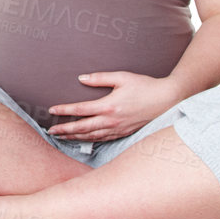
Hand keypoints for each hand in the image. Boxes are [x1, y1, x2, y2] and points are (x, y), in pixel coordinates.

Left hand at [46, 71, 177, 141]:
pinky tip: (84, 139)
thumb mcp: (122, 77)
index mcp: (109, 106)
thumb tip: (81, 79)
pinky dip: (90, 140)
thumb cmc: (146, 86)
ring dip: (75, 137)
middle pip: (82, 128)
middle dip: (65, 130)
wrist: (169, 100)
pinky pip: (103, 139)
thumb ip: (100, 78)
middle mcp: (112, 121)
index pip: (80, 110)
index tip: (51, 110)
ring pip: (91, 136)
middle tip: (50, 132)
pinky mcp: (125, 133)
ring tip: (62, 137)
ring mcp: (118, 129)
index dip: (64, 110)